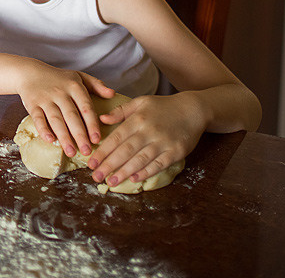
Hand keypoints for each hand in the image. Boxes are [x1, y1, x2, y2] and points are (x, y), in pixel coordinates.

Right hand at [18, 63, 115, 157]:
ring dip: (64, 137)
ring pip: (56, 119)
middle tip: (86, 151)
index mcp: (74, 86)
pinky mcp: (32, 104)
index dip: (91, 124)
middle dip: (79, 135)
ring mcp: (45, 98)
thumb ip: (96, 85)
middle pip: (71, 116)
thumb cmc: (59, 78)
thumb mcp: (79, 77)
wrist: (29, 72)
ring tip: (71, 152)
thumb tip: (112, 94)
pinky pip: (38, 118)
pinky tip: (51, 141)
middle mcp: (60, 92)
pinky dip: (43, 129)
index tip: (97, 139)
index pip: (85, 107)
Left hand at [88, 93, 206, 187]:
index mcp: (138, 119)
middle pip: (125, 151)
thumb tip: (101, 119)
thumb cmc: (163, 106)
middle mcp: (149, 131)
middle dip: (109, 165)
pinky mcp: (176, 152)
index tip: (91, 162)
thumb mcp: (141, 102)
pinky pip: (159, 164)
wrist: (192, 109)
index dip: (103, 151)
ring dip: (124, 172)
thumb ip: (120, 111)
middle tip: (95, 176)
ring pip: (140, 159)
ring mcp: (163, 142)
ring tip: (111, 182)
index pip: (116, 137)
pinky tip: (134, 179)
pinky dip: (146, 172)